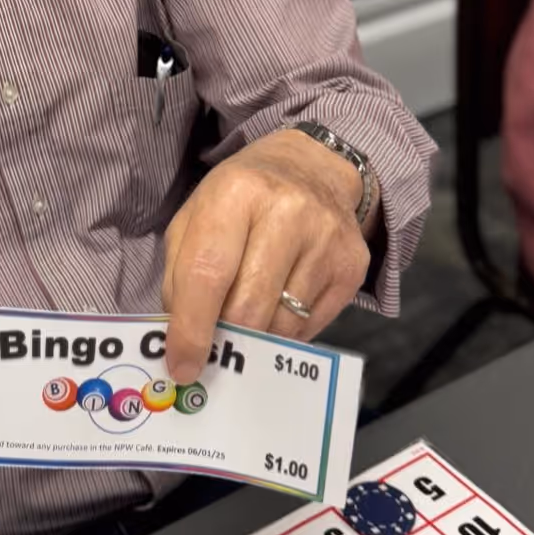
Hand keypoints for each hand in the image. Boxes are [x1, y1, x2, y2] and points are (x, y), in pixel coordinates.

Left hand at [162, 128, 370, 382]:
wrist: (312, 168)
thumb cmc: (241, 198)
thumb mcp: (196, 216)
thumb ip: (181, 274)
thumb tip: (181, 341)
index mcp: (237, 192)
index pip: (208, 273)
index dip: (191, 328)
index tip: (182, 365)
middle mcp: (288, 212)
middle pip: (248, 307)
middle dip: (224, 340)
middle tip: (210, 351)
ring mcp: (327, 240)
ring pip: (282, 325)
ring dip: (255, 339)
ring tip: (243, 324)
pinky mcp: (352, 266)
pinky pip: (311, 327)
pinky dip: (284, 333)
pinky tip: (275, 311)